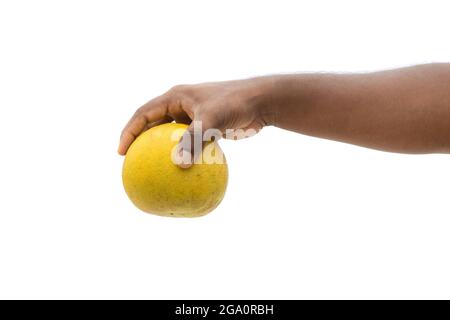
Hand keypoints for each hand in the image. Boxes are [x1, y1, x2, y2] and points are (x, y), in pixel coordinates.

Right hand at [118, 79, 273, 166]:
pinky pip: (190, 144)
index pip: (143, 114)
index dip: (129, 132)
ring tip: (152, 172)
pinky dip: (184, 156)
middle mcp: (181, 105)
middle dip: (141, 142)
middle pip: (153, 125)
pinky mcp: (207, 127)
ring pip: (171, 136)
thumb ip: (194, 140)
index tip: (121, 153)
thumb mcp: (211, 120)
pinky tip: (183, 175)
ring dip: (162, 151)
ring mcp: (194, 116)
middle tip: (131, 163)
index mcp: (175, 97)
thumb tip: (178, 166)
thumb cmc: (235, 104)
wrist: (261, 102)